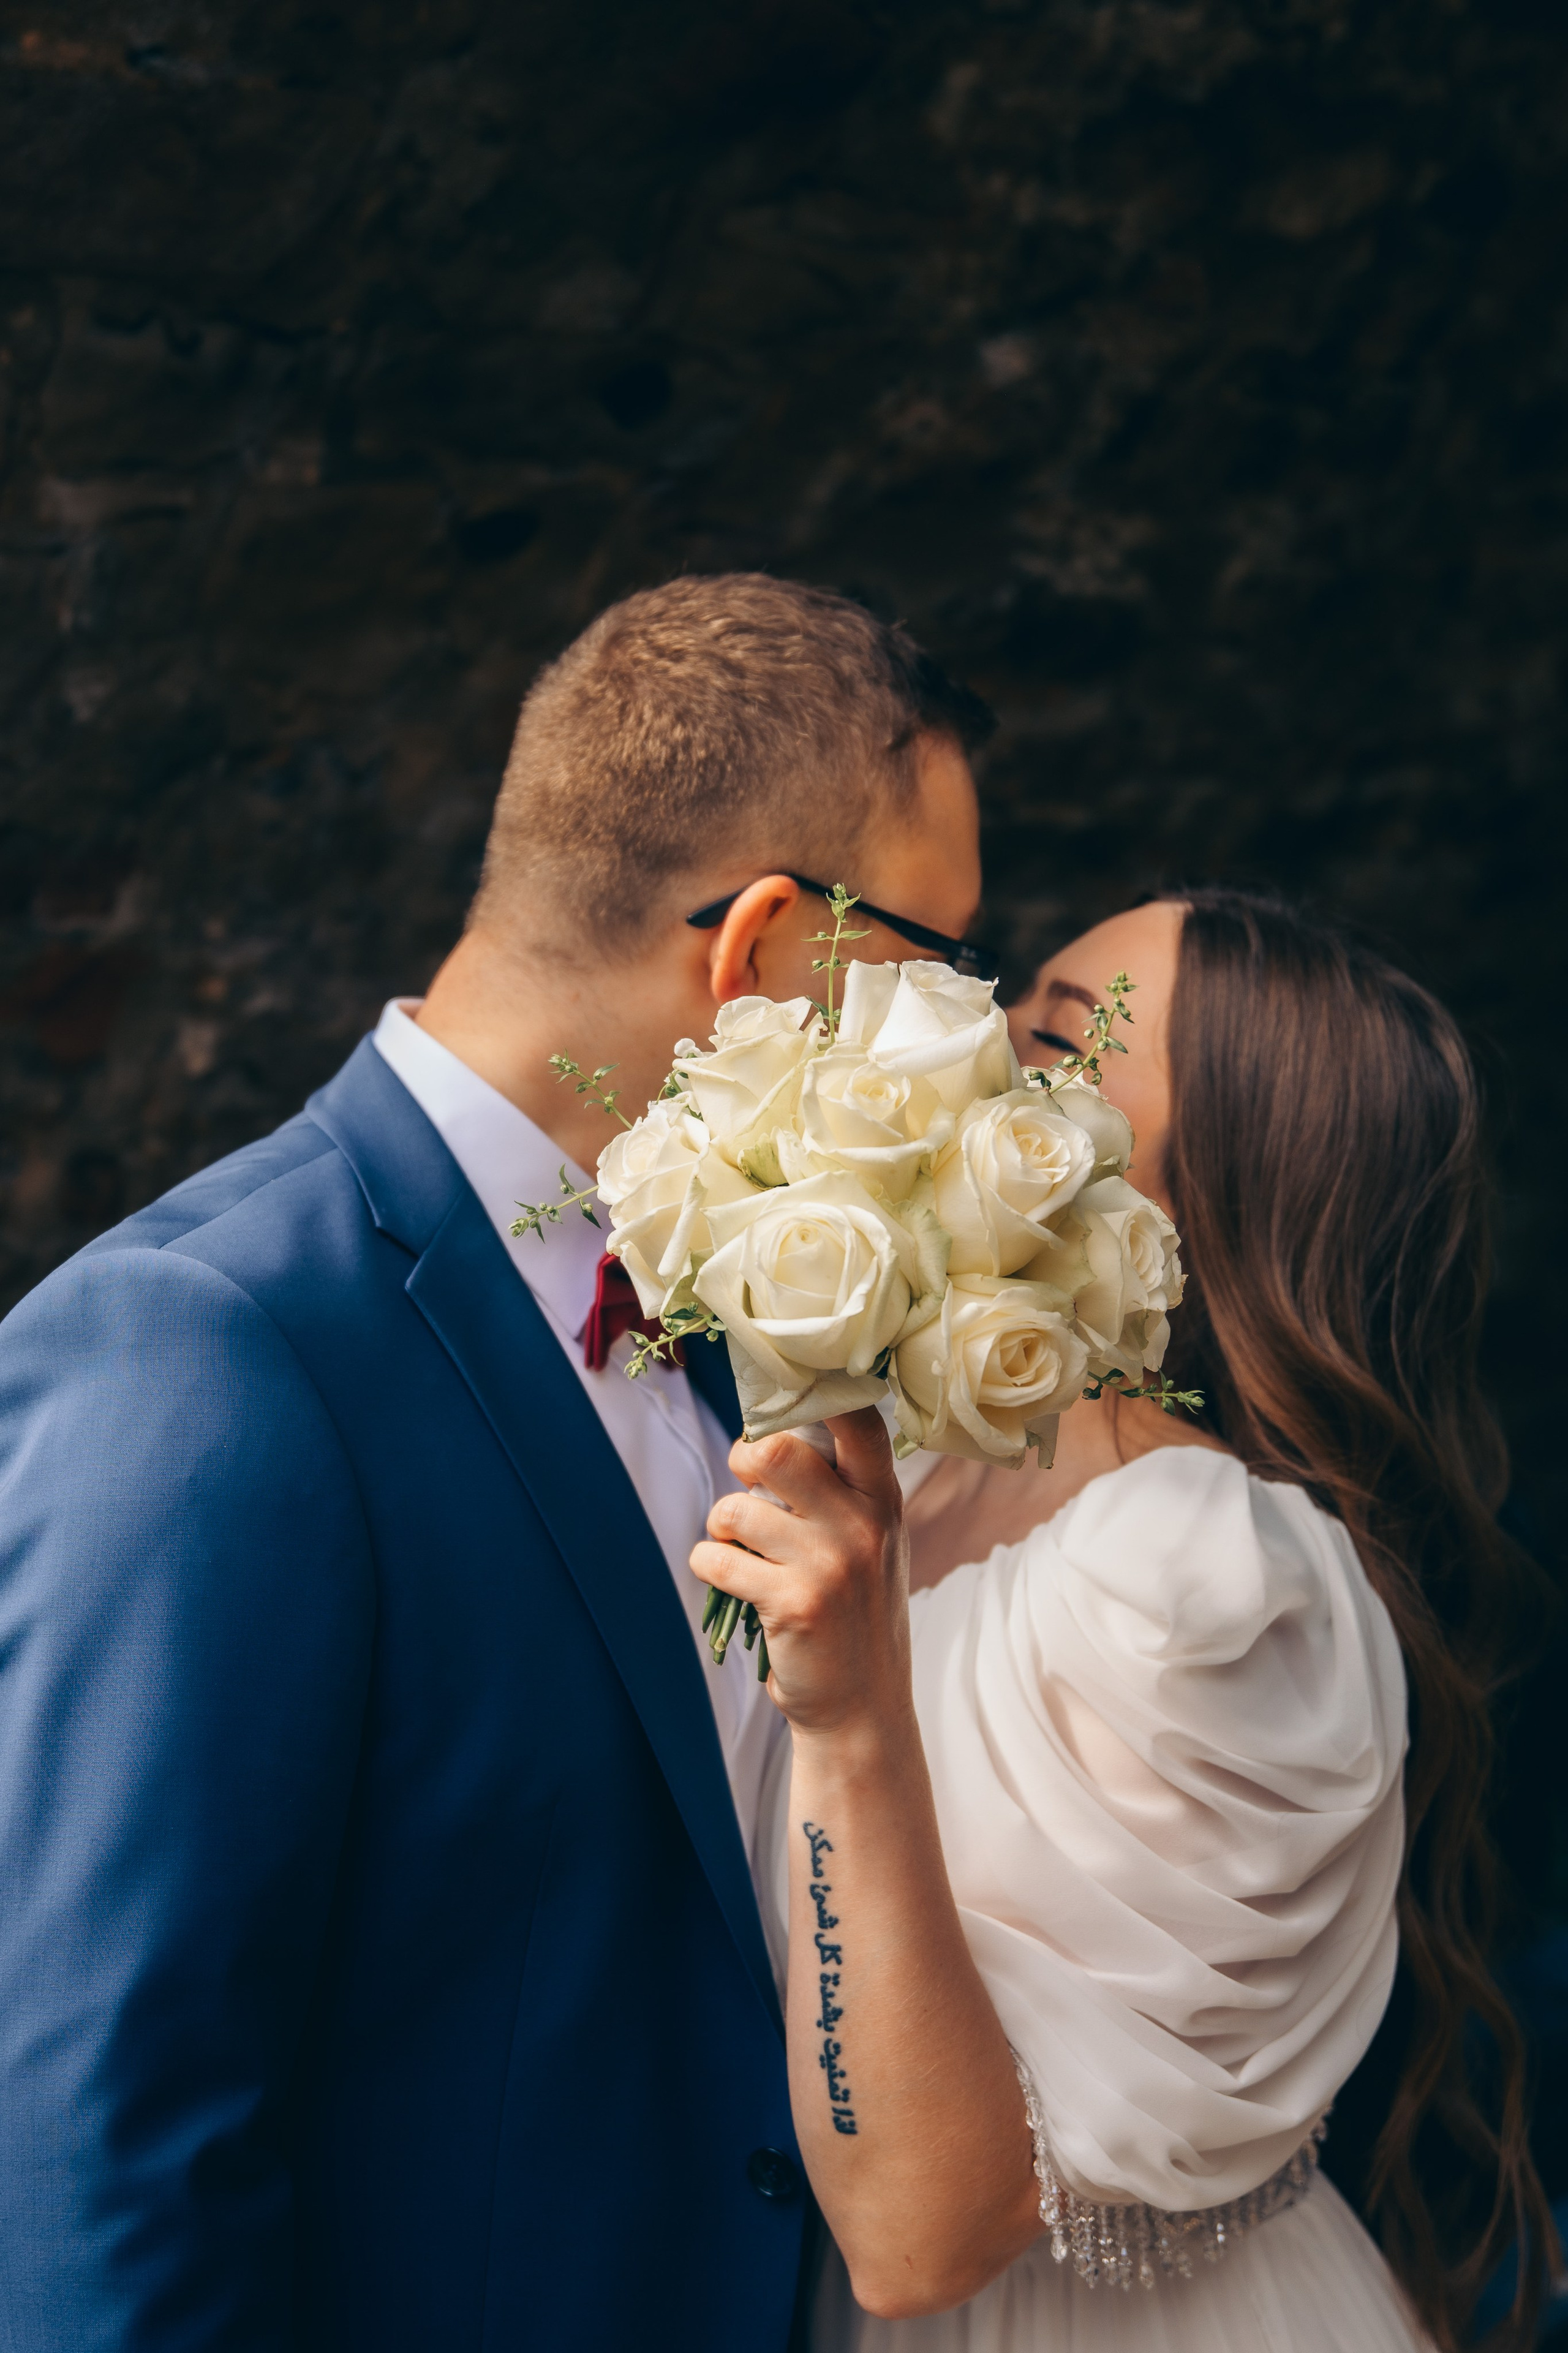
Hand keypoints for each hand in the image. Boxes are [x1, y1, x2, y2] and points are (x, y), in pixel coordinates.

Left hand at [691, 1408, 912, 1738]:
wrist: (863, 1707)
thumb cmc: (855, 1614)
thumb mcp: (872, 1542)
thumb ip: (840, 1490)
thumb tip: (770, 1433)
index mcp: (883, 1500)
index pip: (857, 1419)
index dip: (814, 1392)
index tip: (782, 1392)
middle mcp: (862, 1525)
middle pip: (778, 1449)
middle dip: (743, 1458)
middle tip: (745, 1480)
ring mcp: (829, 1565)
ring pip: (736, 1509)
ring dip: (720, 1525)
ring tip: (736, 1546)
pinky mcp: (794, 1605)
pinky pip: (716, 1559)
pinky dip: (708, 1564)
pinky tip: (730, 1581)